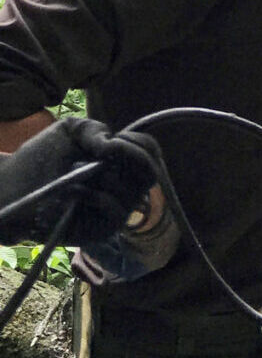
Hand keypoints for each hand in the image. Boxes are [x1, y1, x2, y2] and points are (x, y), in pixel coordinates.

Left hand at [0, 118, 159, 243]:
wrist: (11, 188)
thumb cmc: (39, 160)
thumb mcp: (68, 131)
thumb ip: (95, 129)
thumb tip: (113, 145)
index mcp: (120, 162)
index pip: (151, 152)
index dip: (139, 143)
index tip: (114, 140)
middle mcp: (124, 186)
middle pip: (151, 171)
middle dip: (129, 157)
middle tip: (101, 154)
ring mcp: (116, 209)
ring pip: (133, 190)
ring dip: (104, 176)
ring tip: (76, 173)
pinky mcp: (104, 228)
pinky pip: (116, 209)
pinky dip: (94, 196)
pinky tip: (72, 191)